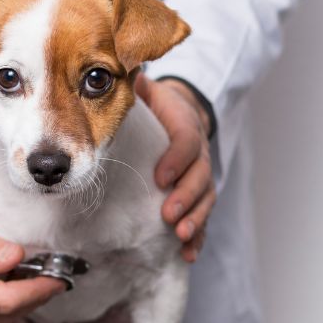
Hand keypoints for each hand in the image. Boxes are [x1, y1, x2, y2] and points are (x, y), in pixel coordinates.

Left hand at [134, 75, 215, 262]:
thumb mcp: (149, 91)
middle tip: (169, 214)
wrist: (182, 112)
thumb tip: (117, 68)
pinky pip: (203, 216)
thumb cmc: (157, 106)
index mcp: (186, 125)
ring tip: (181, 236)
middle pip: (201, 175)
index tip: (160, 176)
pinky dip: (198, 236)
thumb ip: (135, 83)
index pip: (187, 142)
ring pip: (206, 198)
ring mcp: (201, 174)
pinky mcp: (199, 194)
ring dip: (196, 219)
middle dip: (186, 196)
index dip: (177, 159)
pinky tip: (188, 253)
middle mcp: (199, 151)